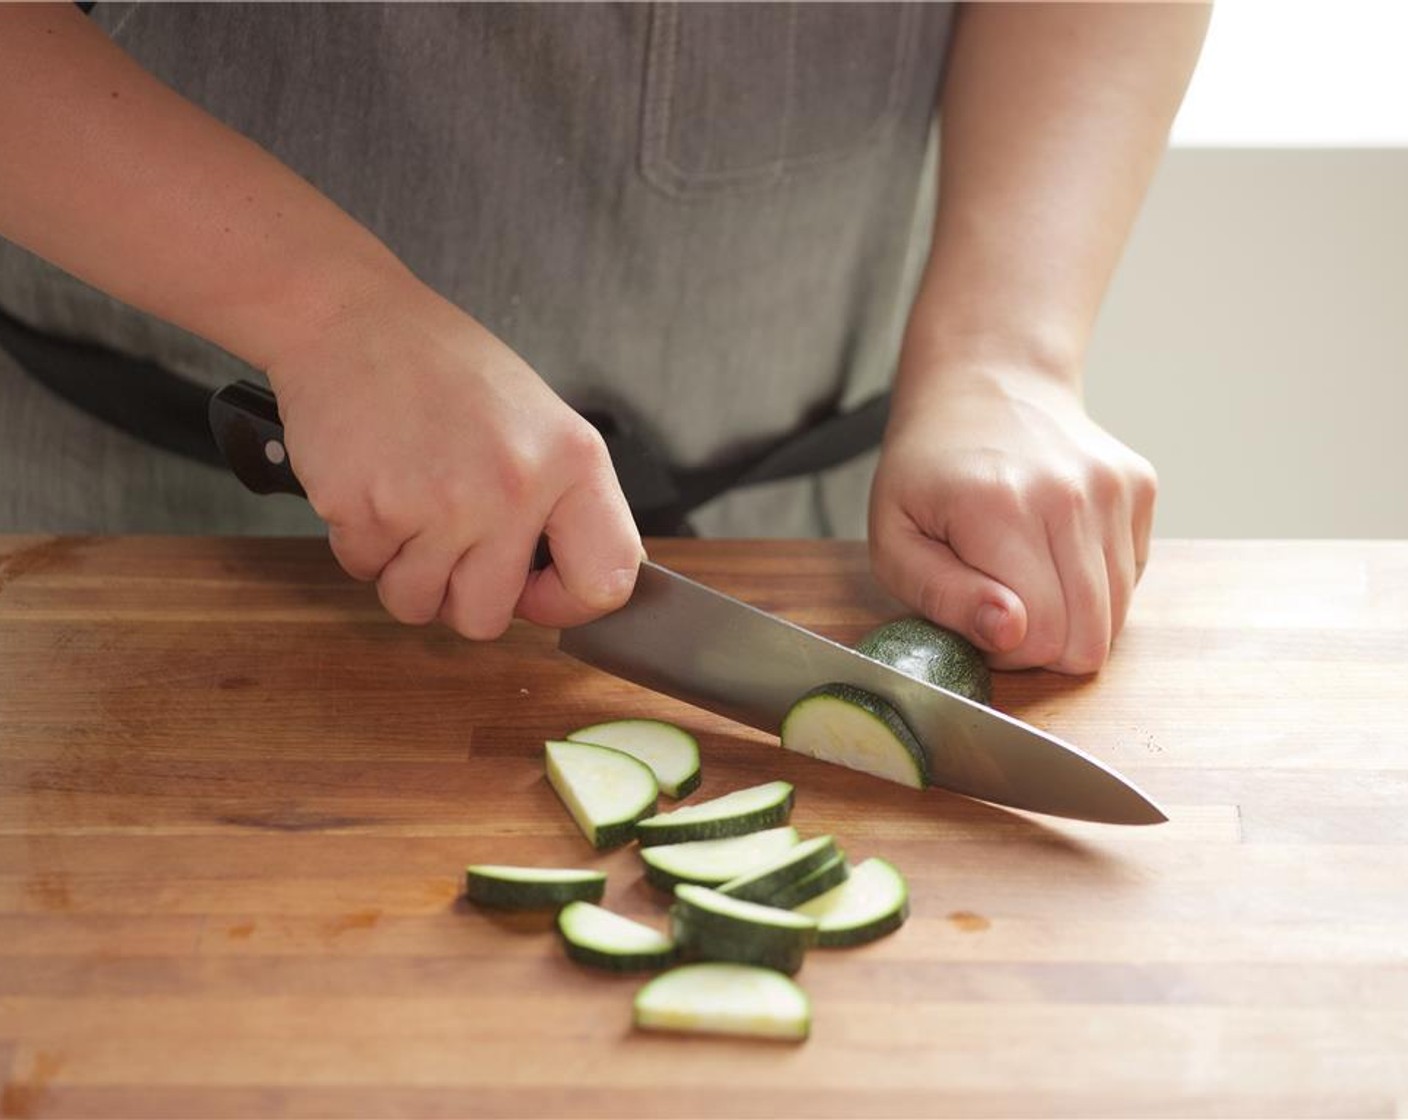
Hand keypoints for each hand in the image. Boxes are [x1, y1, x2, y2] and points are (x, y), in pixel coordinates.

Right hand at [265, 275, 641, 638]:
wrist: (351, 318)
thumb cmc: (444, 367)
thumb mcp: (540, 421)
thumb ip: (564, 502)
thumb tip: (586, 581)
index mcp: (571, 462)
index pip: (605, 582)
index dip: (565, 602)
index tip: (536, 588)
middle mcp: (513, 488)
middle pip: (487, 619)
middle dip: (459, 594)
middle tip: (447, 537)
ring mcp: (439, 504)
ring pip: (417, 605)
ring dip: (404, 570)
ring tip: (407, 502)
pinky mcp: (367, 509)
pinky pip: (363, 571)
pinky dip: (361, 541)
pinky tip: (373, 484)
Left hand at [868, 364, 1155, 673]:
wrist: (985, 385)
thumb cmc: (928, 471)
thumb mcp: (893, 539)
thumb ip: (941, 595)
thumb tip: (1010, 633)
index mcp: (998, 509)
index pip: (1039, 638)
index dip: (1005, 651)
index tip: (976, 617)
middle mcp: (1070, 495)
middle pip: (1088, 639)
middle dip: (1042, 645)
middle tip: (1000, 606)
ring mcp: (1114, 488)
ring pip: (1116, 617)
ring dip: (1070, 616)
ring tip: (1025, 575)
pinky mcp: (1140, 486)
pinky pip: (1131, 578)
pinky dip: (1094, 582)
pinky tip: (1054, 547)